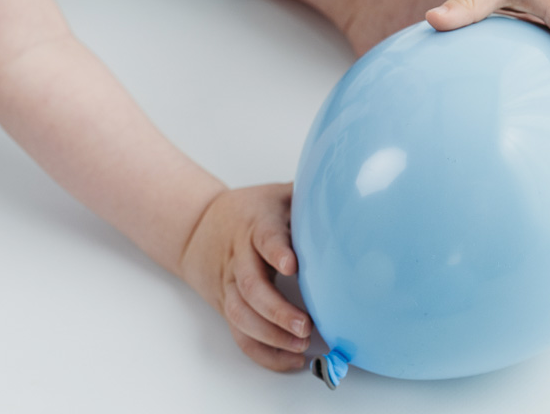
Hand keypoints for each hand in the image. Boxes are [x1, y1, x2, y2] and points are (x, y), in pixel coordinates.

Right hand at [178, 183, 311, 372]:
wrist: (198, 227)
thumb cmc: (250, 211)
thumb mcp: (277, 195)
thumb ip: (309, 195)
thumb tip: (351, 189)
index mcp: (255, 225)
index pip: (263, 237)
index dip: (276, 250)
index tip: (291, 265)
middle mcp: (239, 256)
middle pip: (249, 285)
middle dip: (276, 310)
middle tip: (305, 326)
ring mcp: (230, 284)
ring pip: (240, 314)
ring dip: (270, 335)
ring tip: (301, 346)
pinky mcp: (228, 305)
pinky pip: (240, 335)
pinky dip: (264, 353)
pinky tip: (291, 359)